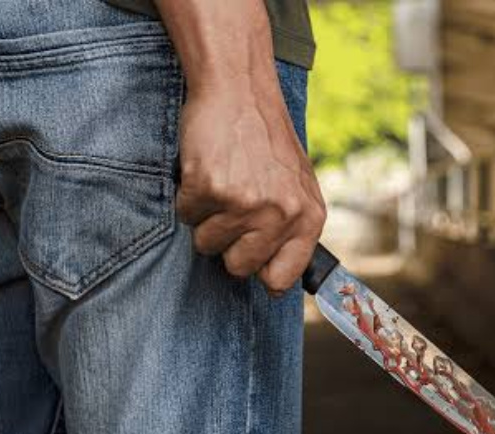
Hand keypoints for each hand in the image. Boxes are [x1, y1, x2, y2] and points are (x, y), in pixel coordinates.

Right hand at [156, 0, 325, 294]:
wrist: (239, 89)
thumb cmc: (266, 139)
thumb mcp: (297, 184)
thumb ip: (293, 228)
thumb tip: (277, 282)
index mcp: (308, 217)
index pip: (283, 277)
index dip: (262, 273)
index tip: (253, 263)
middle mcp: (280, 214)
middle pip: (239, 267)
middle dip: (228, 244)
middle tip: (232, 208)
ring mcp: (244, 203)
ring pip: (207, 244)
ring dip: (206, 219)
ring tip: (222, 182)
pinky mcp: (209, 188)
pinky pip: (186, 216)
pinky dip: (189, 196)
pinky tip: (206, 169)